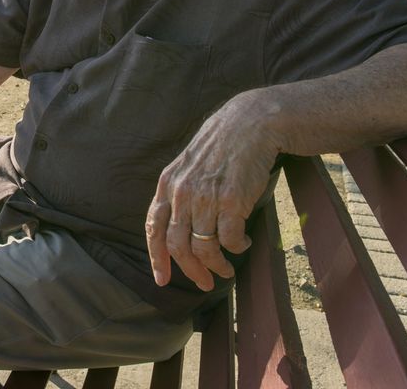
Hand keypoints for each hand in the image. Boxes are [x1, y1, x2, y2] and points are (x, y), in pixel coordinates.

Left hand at [145, 90, 280, 290]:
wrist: (252, 123)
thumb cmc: (223, 145)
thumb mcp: (189, 164)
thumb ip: (180, 191)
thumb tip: (178, 227)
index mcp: (168, 183)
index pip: (154, 228)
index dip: (156, 257)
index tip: (162, 279)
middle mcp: (182, 192)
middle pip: (177, 246)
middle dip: (190, 271)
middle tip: (205, 283)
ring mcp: (205, 197)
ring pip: (203, 248)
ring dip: (216, 266)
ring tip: (227, 270)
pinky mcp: (231, 201)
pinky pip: (229, 240)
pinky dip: (236, 248)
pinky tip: (244, 244)